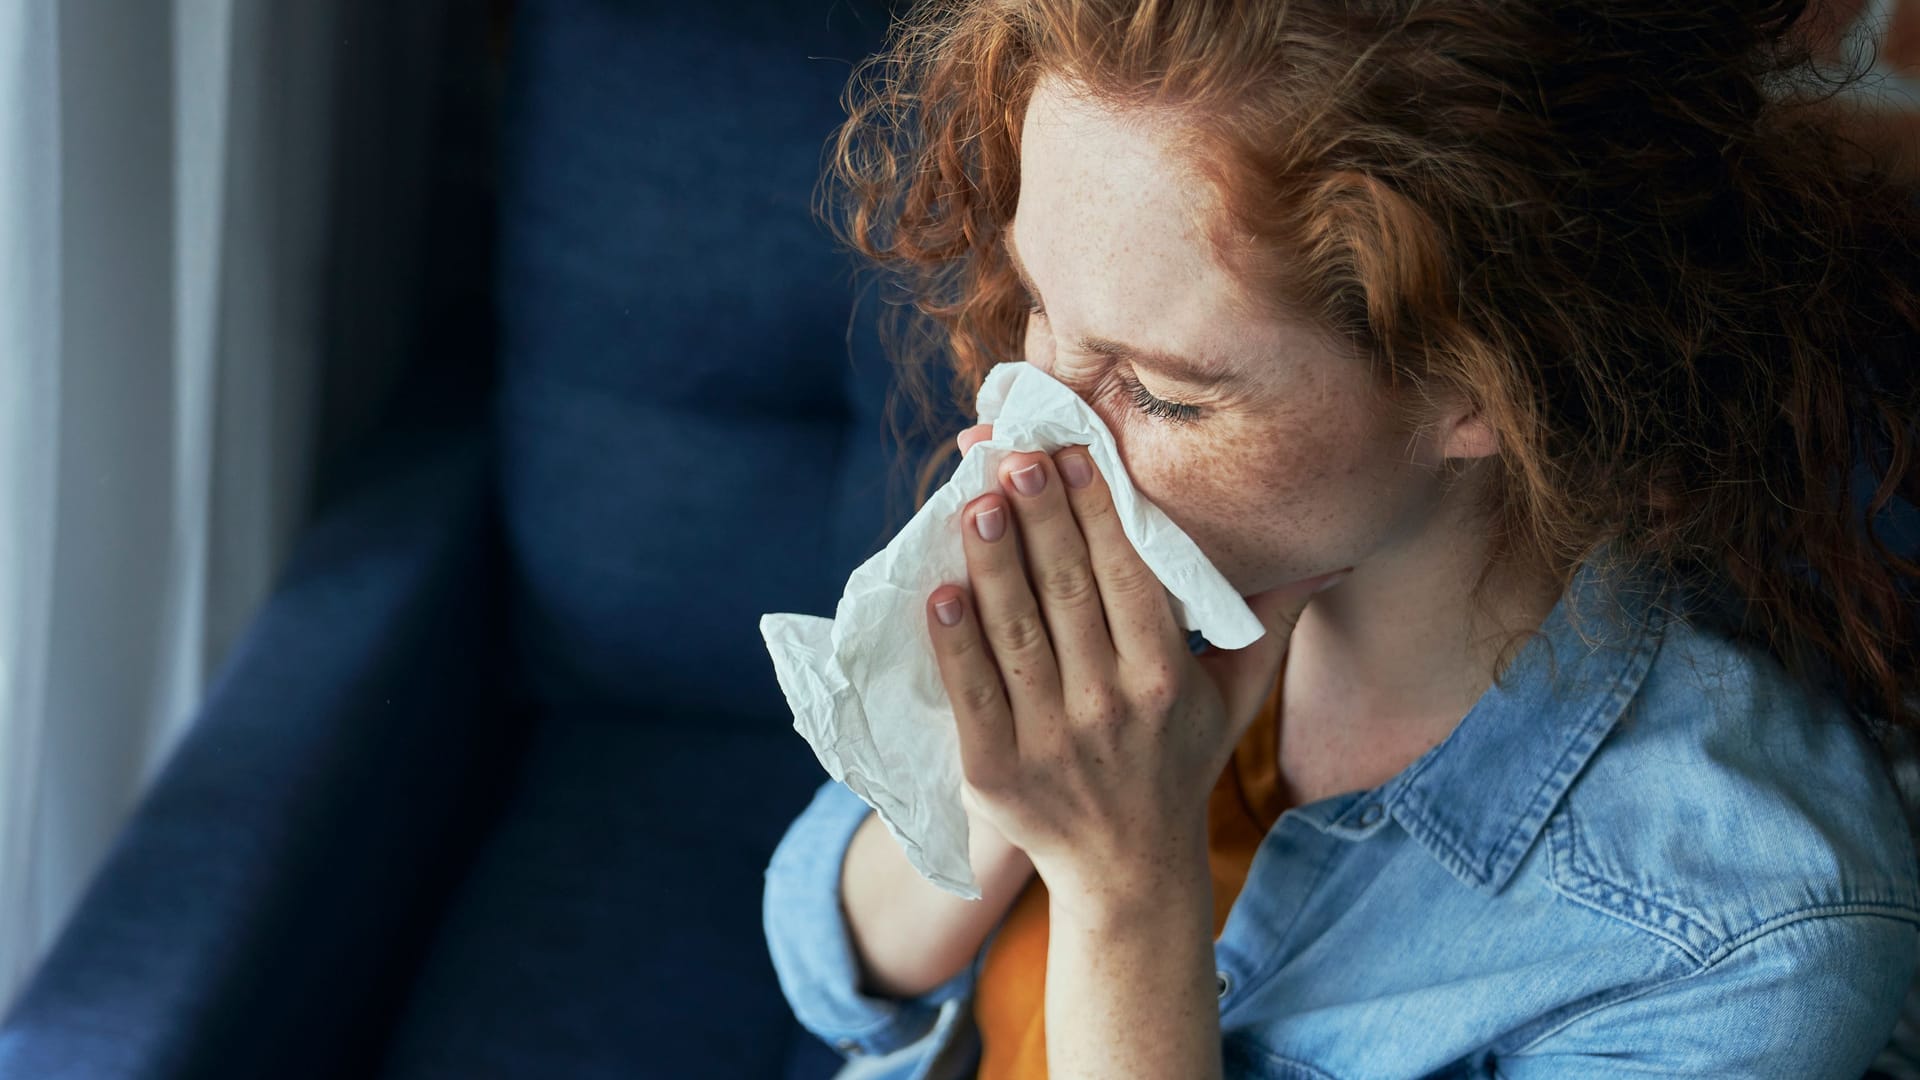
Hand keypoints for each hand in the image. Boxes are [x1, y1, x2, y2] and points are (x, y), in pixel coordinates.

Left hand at [929, 424, 1348, 915]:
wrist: (1127, 871)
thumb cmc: (1178, 763)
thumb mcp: (1234, 697)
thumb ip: (1269, 621)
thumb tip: (1332, 556)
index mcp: (1166, 678)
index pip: (1128, 578)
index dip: (1098, 512)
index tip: (1074, 453)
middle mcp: (1111, 707)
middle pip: (1068, 594)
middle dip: (1041, 518)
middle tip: (1016, 454)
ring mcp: (1049, 742)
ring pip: (1016, 634)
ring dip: (993, 564)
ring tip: (976, 501)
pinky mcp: (995, 774)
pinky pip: (971, 695)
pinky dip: (953, 644)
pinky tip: (940, 592)